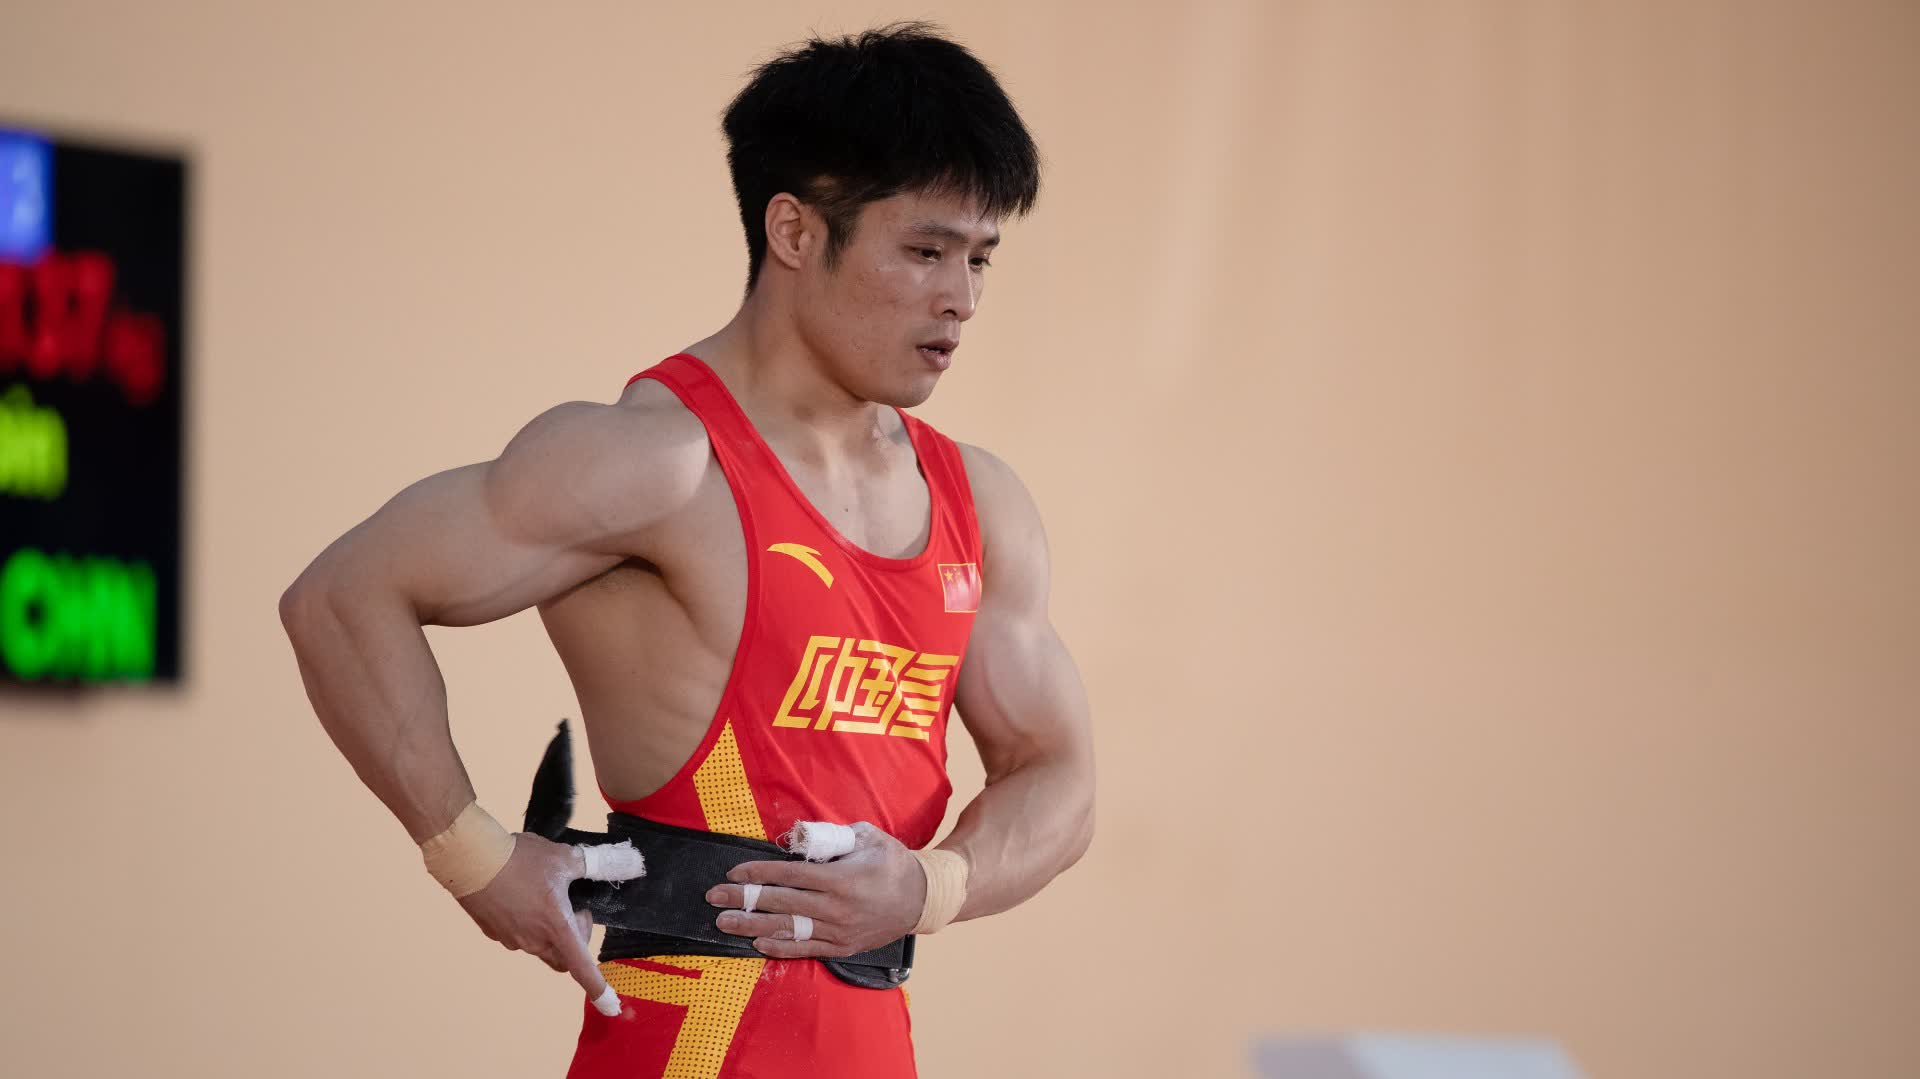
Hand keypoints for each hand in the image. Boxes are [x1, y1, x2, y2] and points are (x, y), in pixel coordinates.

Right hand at [457, 832, 643, 1008]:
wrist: (471, 859)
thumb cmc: (520, 859)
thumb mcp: (563, 857)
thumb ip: (590, 866)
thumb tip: (615, 865)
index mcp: (556, 927)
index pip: (582, 967)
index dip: (598, 987)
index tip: (611, 1007)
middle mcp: (534, 941)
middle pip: (564, 957)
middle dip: (575, 939)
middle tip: (572, 907)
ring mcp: (512, 940)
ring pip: (540, 945)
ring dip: (549, 929)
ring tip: (542, 892)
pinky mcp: (494, 933)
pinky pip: (518, 935)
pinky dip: (527, 922)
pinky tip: (520, 893)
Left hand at [705, 822, 925, 958]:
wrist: (922, 899)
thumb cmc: (893, 863)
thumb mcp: (868, 837)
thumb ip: (834, 837)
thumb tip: (801, 839)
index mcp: (841, 877)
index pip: (790, 876)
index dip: (758, 874)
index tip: (734, 873)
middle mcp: (836, 907)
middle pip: (780, 903)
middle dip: (744, 899)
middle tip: (714, 898)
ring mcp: (838, 931)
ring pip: (788, 929)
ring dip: (752, 926)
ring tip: (725, 923)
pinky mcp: (842, 947)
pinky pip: (806, 948)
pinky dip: (780, 947)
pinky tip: (757, 943)